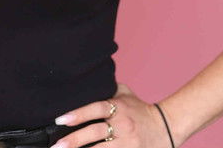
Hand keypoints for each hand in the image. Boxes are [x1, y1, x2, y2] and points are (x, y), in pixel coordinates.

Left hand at [51, 83, 174, 147]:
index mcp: (119, 108)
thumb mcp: (125, 94)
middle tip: (56, 145)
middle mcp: (122, 125)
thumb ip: (107, 89)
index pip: (95, 109)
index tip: (59, 120)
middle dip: (74, 140)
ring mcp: (127, 143)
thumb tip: (86, 82)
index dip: (77, 114)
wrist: (166, 127)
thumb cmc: (140, 109)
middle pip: (95, 133)